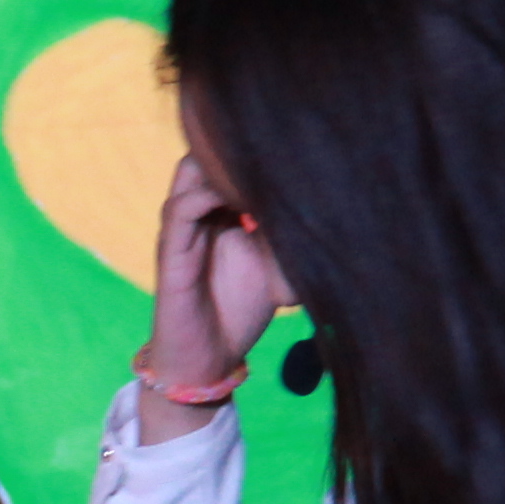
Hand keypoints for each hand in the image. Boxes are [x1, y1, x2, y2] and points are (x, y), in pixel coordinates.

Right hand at [144, 157, 292, 429]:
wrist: (208, 359)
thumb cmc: (240, 310)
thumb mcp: (278, 267)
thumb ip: (292, 238)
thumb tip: (333, 212)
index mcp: (220, 209)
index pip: (231, 158)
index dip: (261, 146)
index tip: (298, 144)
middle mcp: (197, 210)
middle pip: (207, 151)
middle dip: (239, 144)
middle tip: (282, 146)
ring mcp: (181, 228)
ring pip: (191, 169)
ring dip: (223, 164)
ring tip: (264, 166)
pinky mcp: (170, 252)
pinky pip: (181, 209)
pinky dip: (207, 195)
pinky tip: (244, 200)